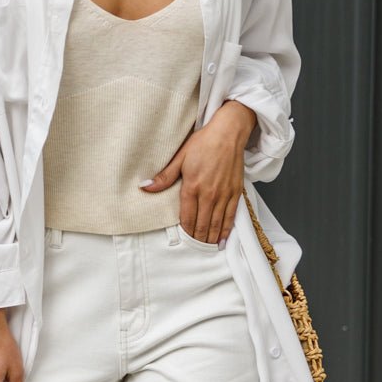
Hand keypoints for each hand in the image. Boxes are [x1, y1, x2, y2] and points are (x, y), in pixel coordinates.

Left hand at [138, 100, 256, 243]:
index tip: (183, 241)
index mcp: (192, 187)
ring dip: (210, 238)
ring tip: (206, 248)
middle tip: (193, 249)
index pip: (187, 218)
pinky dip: (225, 230)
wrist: (228, 133)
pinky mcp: (235, 193)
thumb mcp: (180, 157)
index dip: (185, 232)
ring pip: (216, 224)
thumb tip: (145, 187)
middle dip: (197, 239)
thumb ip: (164, 177)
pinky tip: (222, 239)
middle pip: (202, 225)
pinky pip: (230, 217)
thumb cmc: (204, 143)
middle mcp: (209, 194)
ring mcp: (223, 195)